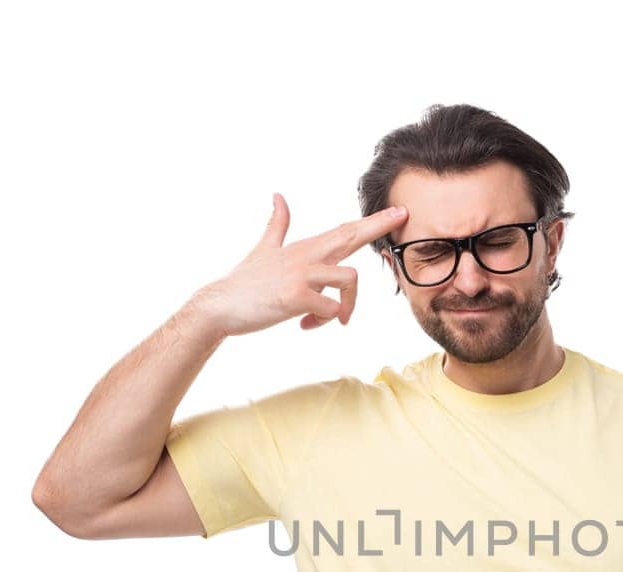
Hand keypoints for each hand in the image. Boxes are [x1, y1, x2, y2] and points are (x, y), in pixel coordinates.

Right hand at [189, 193, 408, 336]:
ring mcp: (301, 274)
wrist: (219, 306)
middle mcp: (306, 256)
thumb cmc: (246, 282)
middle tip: (403, 214)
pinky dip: (324, 320)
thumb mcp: (264, 247)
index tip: (399, 210)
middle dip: (377, 226)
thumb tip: (278, 195)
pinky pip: (331, 308)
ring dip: (344, 307)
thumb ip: (277, 224)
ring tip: (322, 321)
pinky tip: (304, 325)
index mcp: (304, 248)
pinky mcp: (295, 296)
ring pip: (349, 279)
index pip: (344, 231)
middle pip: (350, 237)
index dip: (372, 221)